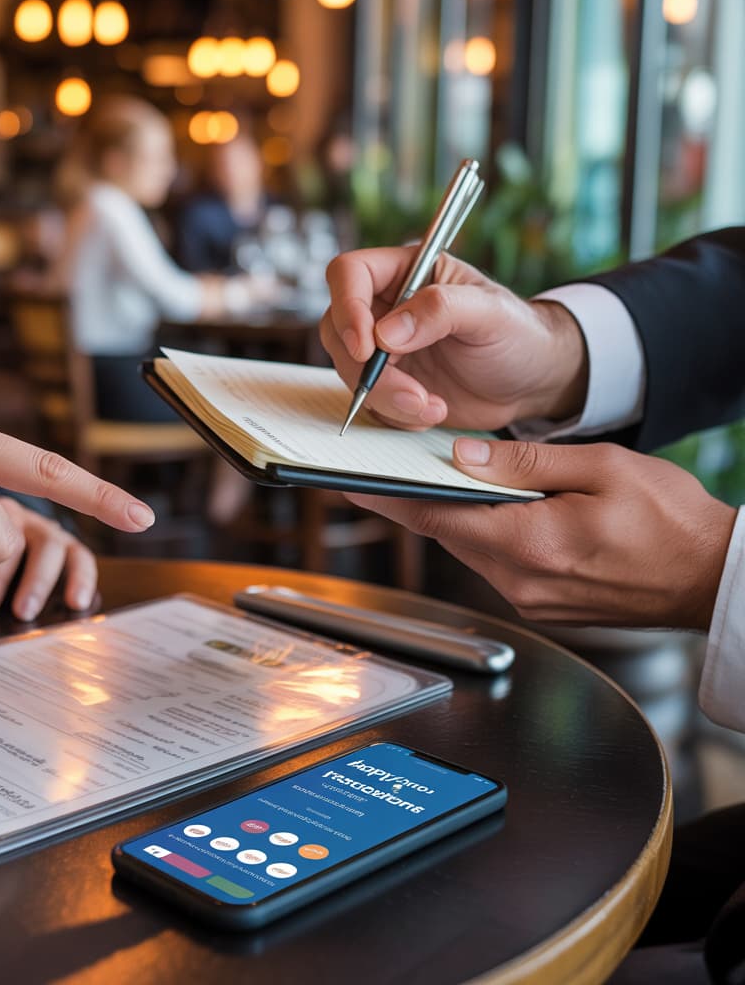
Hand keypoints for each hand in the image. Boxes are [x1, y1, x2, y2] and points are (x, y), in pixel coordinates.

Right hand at [320, 248, 588, 429]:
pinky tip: (431, 410)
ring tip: (432, 406)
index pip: (349, 274)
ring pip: (349, 372)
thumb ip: (440, 310)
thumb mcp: (490, 314)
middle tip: (413, 392)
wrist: (532, 383)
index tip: (367, 347)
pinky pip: (368, 401)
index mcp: (406, 272)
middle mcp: (385, 308)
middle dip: (369, 370)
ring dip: (386, 397)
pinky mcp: (388, 384)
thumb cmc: (519, 335)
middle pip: (338, 330)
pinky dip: (395, 414)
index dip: (347, 307)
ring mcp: (382, 349)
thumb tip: (386, 333)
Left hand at [347, 439, 736, 629]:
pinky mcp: (538, 604)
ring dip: (453, 513)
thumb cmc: (671, 523)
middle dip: (418, 497)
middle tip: (389, 466)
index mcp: (529, 544)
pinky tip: (490, 508)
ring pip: (467, 545)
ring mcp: (527, 599)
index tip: (350, 480)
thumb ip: (525, 463)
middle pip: (445, 530)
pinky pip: (492, 562)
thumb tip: (462, 454)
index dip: (388, 496)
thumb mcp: (602, 470)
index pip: (436, 515)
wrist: (711, 581)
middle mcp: (518, 581)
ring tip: (443, 477)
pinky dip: (482, 532)